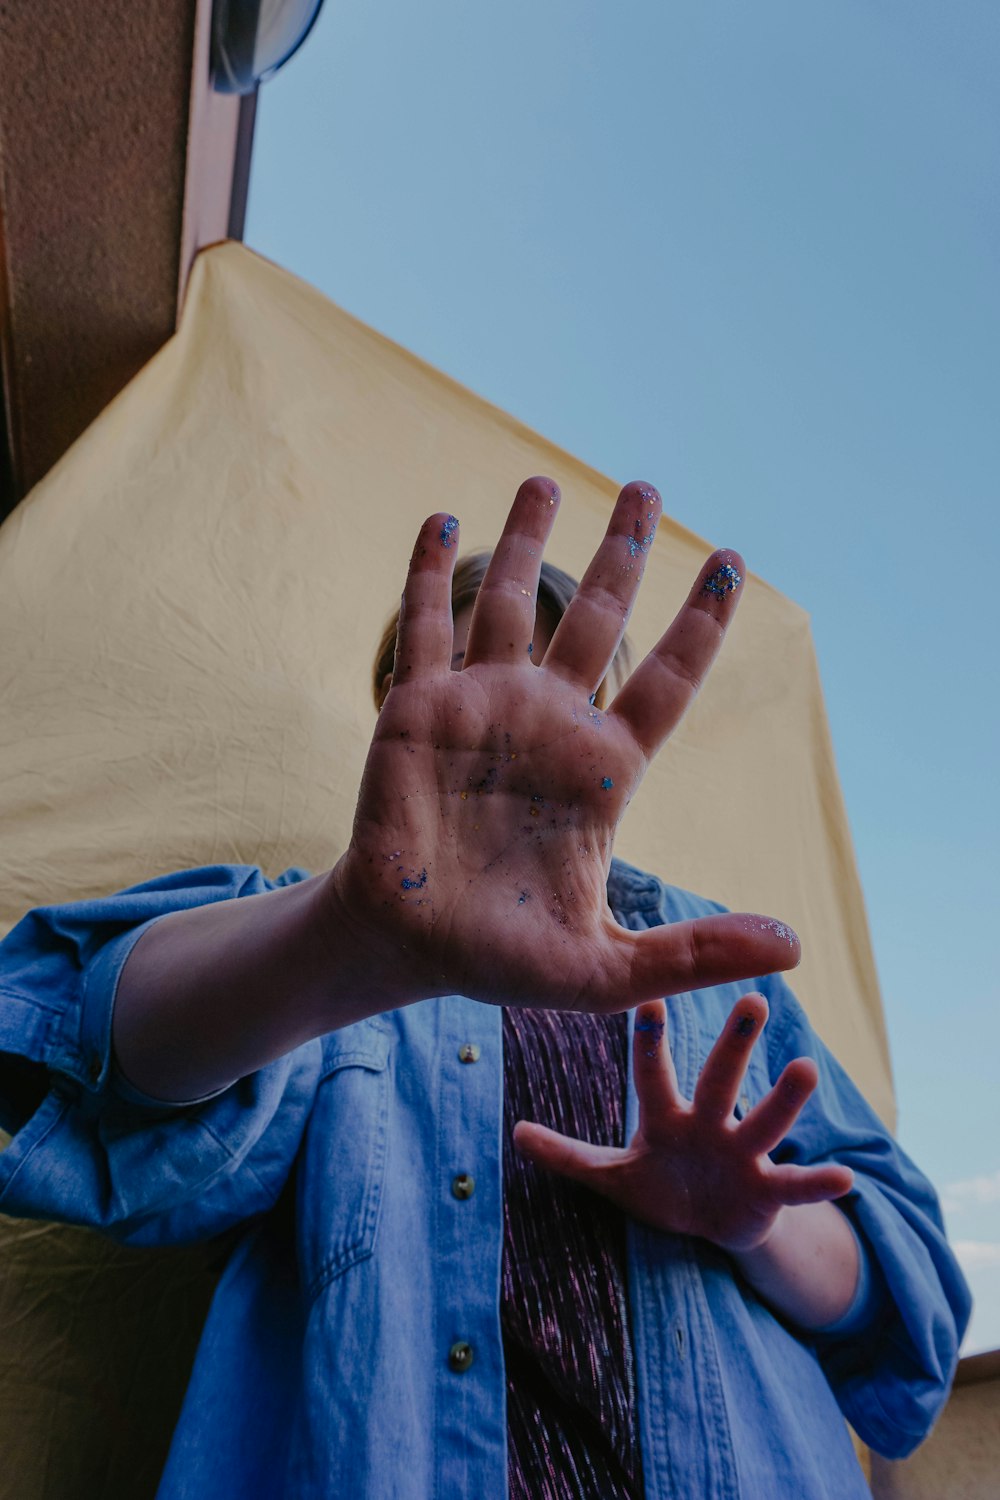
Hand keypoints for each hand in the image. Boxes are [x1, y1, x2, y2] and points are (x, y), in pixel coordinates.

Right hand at [327, 477, 801, 1012]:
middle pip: (597, 616)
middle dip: (623, 550)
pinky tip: (444, 520)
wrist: (407, 948)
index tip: (731, 560)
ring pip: (512, 603)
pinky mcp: (417, 709)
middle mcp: (548, 722)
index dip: (699, 621)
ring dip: (528, 540)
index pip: (665, 678)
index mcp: (602, 771)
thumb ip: (692, 954)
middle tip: (644, 486)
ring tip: (547, 480)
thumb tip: (793, 948)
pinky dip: (431, 573)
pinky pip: (426, 626)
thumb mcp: (606, 970)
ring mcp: (482, 708)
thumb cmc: (503, 957)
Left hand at [513, 992, 853, 1252]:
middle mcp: (709, 1124)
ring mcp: (742, 1155)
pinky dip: (818, 1184)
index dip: (650, 1044)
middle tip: (753, 998)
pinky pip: (795, 1185)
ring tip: (807, 1068)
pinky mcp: (768, 1191)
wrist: (713, 1225)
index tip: (650, 1000)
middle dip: (734, 1044)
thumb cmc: (663, 1187)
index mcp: (666, 1119)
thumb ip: (569, 1156)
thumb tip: (513, 1134)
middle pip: (719, 1079)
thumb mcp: (613, 1178)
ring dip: (785, 1098)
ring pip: (765, 1121)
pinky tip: (846, 1180)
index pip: (653, 1075)